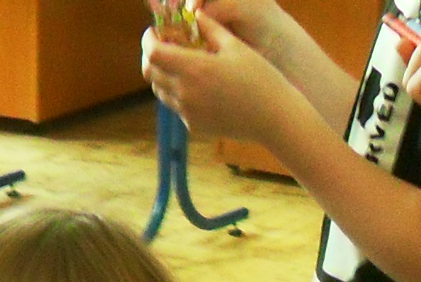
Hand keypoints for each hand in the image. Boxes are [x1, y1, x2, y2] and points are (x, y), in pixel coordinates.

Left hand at [143, 17, 307, 145]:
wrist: (273, 118)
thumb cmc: (260, 78)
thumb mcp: (235, 46)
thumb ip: (210, 29)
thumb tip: (195, 15)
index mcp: (194, 68)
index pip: (153, 53)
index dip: (148, 40)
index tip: (153, 33)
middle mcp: (185, 93)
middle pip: (151, 73)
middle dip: (152, 56)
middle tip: (164, 46)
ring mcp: (187, 112)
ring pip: (160, 91)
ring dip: (163, 75)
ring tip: (180, 65)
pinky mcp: (193, 126)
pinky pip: (176, 106)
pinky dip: (178, 93)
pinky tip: (197, 86)